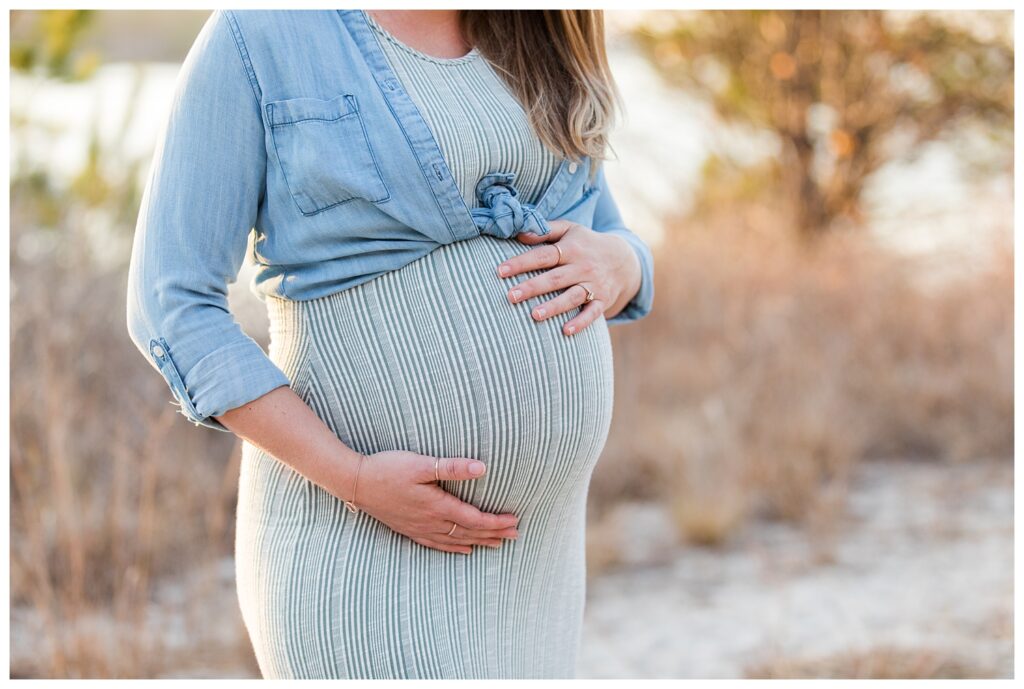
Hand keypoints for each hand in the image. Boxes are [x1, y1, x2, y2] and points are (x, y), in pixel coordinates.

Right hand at [339, 450, 519, 554]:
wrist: (355, 483)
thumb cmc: (387, 469)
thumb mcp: (421, 464)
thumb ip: (452, 467)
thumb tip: (482, 468)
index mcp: (437, 506)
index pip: (474, 519)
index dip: (496, 522)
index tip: (515, 521)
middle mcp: (430, 522)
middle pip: (469, 532)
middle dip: (494, 534)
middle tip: (516, 535)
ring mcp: (419, 528)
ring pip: (456, 540)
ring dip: (478, 541)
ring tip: (497, 544)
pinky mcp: (409, 529)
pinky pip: (437, 544)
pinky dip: (454, 548)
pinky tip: (463, 549)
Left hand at [496, 220, 641, 335]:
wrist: (624, 259)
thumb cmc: (586, 243)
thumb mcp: (570, 230)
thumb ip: (545, 230)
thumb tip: (519, 233)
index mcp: (571, 249)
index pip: (543, 255)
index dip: (521, 262)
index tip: (500, 271)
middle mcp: (582, 267)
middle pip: (555, 278)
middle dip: (532, 287)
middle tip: (511, 296)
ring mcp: (593, 285)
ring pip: (572, 297)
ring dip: (554, 307)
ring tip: (534, 315)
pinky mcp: (602, 301)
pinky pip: (592, 313)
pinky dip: (581, 322)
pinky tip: (566, 331)